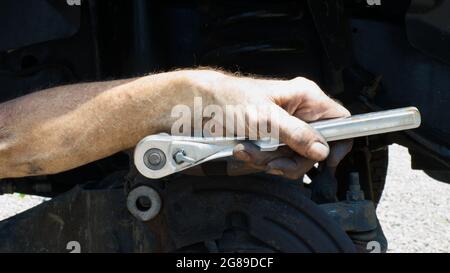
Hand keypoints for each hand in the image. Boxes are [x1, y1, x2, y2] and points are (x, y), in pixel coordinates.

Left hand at [188, 71, 351, 178]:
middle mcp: (300, 112)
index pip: (341, 121)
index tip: (326, 162)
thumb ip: (296, 134)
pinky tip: (247, 151)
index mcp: (306, 97)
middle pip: (316, 148)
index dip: (339, 143)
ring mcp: (287, 127)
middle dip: (291, 158)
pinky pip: (278, 159)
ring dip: (271, 160)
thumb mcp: (265, 118)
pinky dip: (262, 160)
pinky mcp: (273, 139)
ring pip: (295, 157)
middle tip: (272, 159)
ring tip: (250, 151)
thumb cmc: (231, 99)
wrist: (203, 107)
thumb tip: (321, 150)